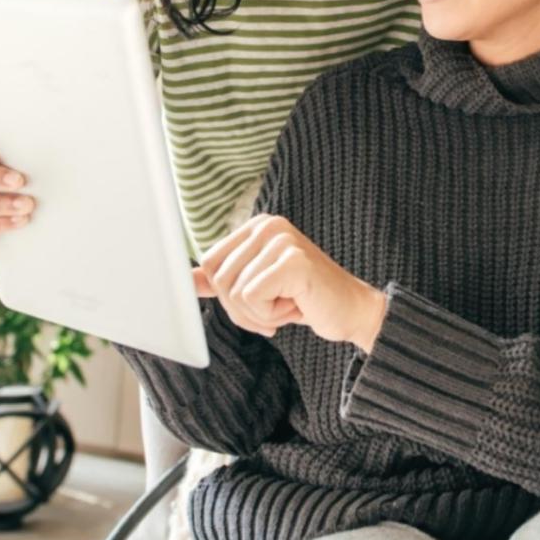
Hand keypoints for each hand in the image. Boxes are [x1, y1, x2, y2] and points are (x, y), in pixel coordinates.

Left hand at [193, 214, 387, 352]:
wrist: (352, 311)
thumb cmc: (305, 299)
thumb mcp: (257, 288)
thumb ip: (223, 280)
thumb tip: (187, 280)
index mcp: (256, 226)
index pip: (209, 265)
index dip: (227, 296)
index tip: (257, 301)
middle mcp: (268, 225)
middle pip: (219, 280)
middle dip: (242, 309)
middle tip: (274, 309)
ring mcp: (282, 240)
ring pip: (234, 293)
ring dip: (258, 314)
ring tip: (288, 304)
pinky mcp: (292, 261)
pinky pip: (252, 299)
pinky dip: (270, 315)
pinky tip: (295, 306)